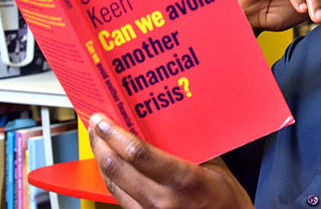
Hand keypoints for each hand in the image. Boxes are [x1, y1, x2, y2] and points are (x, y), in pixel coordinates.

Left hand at [87, 114, 252, 208]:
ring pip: (111, 184)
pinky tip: (110, 165)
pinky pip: (118, 197)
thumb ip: (189, 145)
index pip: (138, 154)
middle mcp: (162, 201)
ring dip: (101, 159)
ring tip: (98, 141)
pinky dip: (110, 178)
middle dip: (100, 143)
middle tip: (95, 125)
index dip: (115, 135)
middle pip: (116, 168)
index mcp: (183, 181)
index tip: (103, 120)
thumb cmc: (225, 201)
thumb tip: (164, 120)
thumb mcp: (215, 166)